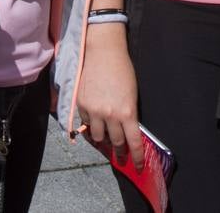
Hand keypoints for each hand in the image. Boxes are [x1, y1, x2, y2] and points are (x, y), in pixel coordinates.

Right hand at [77, 26, 143, 169]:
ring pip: (97, 137)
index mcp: (127, 112)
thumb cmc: (123, 70)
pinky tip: (94, 124)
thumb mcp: (132, 94)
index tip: (138, 166)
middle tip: (121, 155)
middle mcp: (110, 115)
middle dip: (119, 151)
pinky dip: (90, 127)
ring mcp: (93, 111)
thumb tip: (127, 130)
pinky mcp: (81, 106)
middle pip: (115, 142)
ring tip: (107, 139)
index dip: (137, 157)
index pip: (134, 142)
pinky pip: (85, 124)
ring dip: (103, 140)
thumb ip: (129, 113)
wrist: (103, 53)